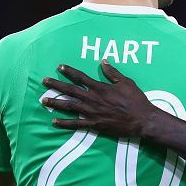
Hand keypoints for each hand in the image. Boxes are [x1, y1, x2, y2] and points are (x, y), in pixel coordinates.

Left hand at [41, 60, 156, 137]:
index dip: (69, 72)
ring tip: (44, 100)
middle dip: (56, 85)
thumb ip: (113, 72)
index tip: (60, 67)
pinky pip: (76, 124)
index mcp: (101, 88)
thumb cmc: (136, 100)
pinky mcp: (94, 125)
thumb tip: (103, 61)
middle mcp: (93, 99)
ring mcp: (92, 112)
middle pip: (71, 91)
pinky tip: (54, 121)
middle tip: (44, 81)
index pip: (81, 77)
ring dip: (56, 103)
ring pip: (70, 106)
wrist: (142, 119)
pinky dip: (64, 123)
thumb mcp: (126, 82)